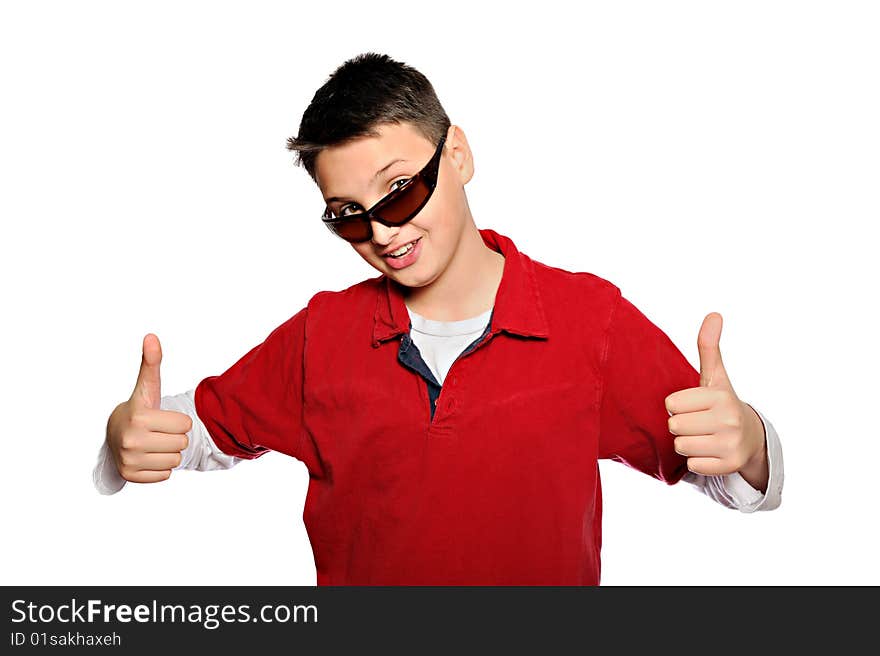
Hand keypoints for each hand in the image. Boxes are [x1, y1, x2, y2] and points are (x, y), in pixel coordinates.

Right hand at [105, 334, 192, 482]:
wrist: (114, 434)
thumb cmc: (139, 409)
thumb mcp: (147, 387)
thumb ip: (151, 363)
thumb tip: (151, 336)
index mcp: (139, 417)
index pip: (186, 425)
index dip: (178, 421)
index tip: (161, 417)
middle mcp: (131, 440)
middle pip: (183, 443)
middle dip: (174, 437)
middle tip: (157, 431)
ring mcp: (129, 460)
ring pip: (175, 460)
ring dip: (168, 452)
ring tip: (152, 443)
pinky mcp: (129, 476)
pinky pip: (165, 475)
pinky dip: (159, 467)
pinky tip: (147, 456)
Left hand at [664, 313, 766, 487]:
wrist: (750, 437)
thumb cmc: (721, 403)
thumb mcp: (715, 376)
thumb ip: (708, 346)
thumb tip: (714, 314)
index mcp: (720, 395)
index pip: (671, 403)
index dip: (678, 405)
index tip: (693, 405)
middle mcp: (728, 419)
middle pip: (674, 426)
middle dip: (681, 425)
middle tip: (698, 422)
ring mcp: (730, 443)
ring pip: (680, 446)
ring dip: (687, 443)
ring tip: (704, 436)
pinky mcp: (729, 465)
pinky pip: (691, 466)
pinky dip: (697, 461)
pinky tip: (710, 452)